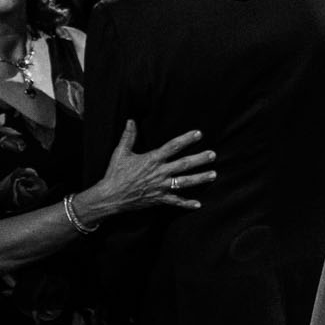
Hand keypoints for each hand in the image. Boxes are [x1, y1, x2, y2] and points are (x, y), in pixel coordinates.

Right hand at [85, 121, 216, 217]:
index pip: (173, 146)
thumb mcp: (120, 152)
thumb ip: (128, 136)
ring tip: (213, 174)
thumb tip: (131, 120)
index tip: (198, 134)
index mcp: (152, 159)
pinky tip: (198, 204)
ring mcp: (160, 187)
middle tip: (213, 155)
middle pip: (184, 164)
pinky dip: (187, 203)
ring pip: (184, 182)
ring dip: (200, 178)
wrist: (110, 196)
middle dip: (200, 159)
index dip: (187, 139)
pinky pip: (175, 201)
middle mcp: (159, 173)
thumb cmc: (115, 173)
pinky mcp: (159, 199)